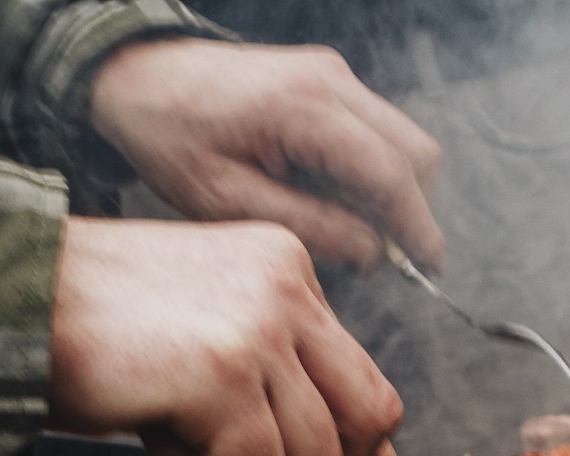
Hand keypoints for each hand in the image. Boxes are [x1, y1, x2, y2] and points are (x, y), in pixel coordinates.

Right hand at [46, 216, 414, 455]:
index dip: (369, 450)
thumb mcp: (210, 349)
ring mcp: (260, 324)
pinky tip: (158, 431)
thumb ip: (289, 394)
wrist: (3, 302)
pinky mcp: (226, 369)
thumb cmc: (91, 330)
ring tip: (178, 430)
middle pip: (369, 418)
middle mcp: (286, 286)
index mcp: (286, 270)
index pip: (366, 377)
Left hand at [89, 39, 444, 271]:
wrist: (139, 78)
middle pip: (415, 150)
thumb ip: (308, 226)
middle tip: (386, 257)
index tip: (430, 267)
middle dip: (413, 208)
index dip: (417, 225)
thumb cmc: (172, 139)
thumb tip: (373, 251)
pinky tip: (335, 201)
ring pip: (403, 139)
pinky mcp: (328, 80)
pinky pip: (377, 130)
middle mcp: (330, 80)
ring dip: (393, 191)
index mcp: (303, 108)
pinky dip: (373, 172)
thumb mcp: (227, 200)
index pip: (390, 171)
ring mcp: (333, 75)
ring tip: (352, 232)